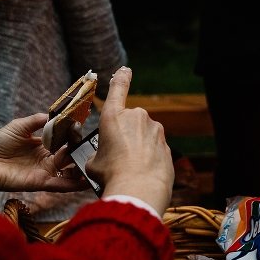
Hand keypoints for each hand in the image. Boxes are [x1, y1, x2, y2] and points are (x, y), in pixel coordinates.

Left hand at [0, 114, 84, 203]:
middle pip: (69, 155)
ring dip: (81, 168)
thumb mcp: (20, 126)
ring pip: (68, 171)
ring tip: (95, 163)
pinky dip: (74, 184)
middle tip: (93, 144)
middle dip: (80, 150)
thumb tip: (56, 115)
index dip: (73, 135)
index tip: (81, 127)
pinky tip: (87, 181)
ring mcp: (44, 171)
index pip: (63, 140)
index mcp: (42, 146)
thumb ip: (38, 120)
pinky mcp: (41, 183)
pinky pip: (61, 184)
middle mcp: (45, 159)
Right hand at [85, 67, 173, 216]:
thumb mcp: (93, 163)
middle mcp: (137, 117)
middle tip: (117, 158)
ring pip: (144, 137)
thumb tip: (101, 159)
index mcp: (114, 116)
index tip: (125, 70)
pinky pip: (155, 149)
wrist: (139, 189)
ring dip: (138, 148)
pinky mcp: (166, 146)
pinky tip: (142, 173)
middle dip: (125, 137)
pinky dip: (149, 159)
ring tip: (129, 169)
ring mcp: (155, 131)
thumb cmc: (112, 174)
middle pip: (129, 123)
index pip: (118, 87)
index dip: (121, 77)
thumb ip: (97, 154)